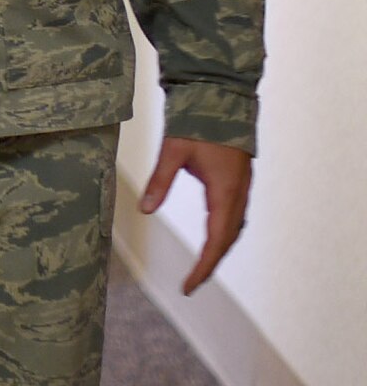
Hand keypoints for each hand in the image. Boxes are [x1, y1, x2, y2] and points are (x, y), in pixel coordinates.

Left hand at [140, 136, 252, 294]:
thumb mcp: (173, 151)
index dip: (204, 265)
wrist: (221, 100)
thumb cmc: (196, 124)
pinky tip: (214, 238)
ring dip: (218, 249)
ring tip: (200, 268)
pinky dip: (224, 233)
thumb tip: (145, 211)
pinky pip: (235, 217)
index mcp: (224, 192)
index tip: (189, 285)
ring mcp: (240, 189)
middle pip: (227, 240)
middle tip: (190, 284)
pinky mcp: (237, 183)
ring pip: (233, 229)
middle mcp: (237, 195)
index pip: (216, 240)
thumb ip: (159, 181)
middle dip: (210, 263)